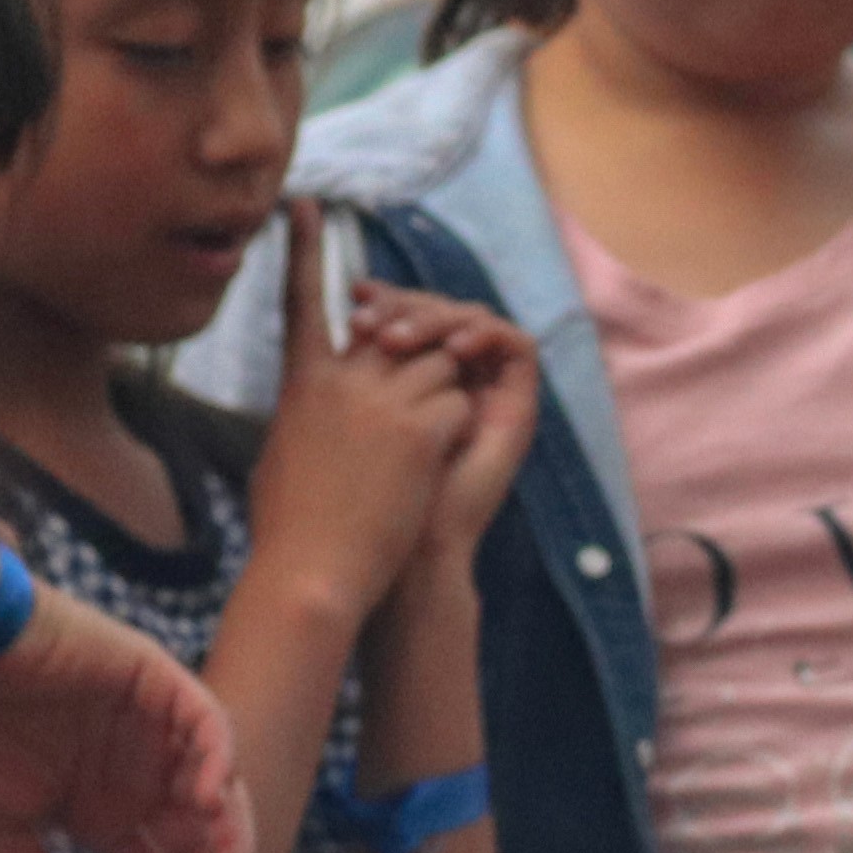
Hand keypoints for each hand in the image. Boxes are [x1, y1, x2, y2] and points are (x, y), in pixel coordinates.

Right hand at [249, 206, 473, 626]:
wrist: (312, 574)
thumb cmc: (289, 532)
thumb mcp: (283, 454)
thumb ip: (305, 414)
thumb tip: (314, 400)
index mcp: (301, 385)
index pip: (302, 302)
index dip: (304, 250)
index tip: (305, 206)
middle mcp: (341, 381)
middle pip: (396, 336)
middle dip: (417, 357)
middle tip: (413, 408)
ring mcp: (382, 402)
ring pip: (435, 365)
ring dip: (442, 397)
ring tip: (419, 451)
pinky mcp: (420, 430)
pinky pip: (456, 404)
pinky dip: (456, 431)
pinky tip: (433, 468)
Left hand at [360, 282, 540, 590]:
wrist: (403, 555)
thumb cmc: (358, 507)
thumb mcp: (335, 425)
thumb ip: (334, 380)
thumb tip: (332, 320)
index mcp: (406, 385)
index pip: (404, 317)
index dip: (383, 297)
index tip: (353, 296)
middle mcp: (451, 383)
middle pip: (437, 310)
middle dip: (402, 305)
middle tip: (365, 321)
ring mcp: (487, 391)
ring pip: (471, 320)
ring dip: (435, 319)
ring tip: (395, 342)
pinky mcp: (519, 406)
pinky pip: (515, 343)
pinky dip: (485, 334)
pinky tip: (452, 351)